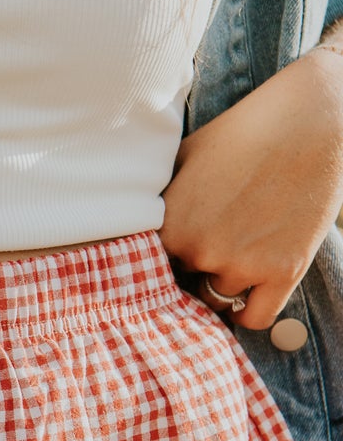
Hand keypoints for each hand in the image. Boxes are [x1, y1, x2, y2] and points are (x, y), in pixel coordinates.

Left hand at [159, 45, 342, 330]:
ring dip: (225, 281)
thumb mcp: (182, 158)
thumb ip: (158, 201)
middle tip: (216, 241)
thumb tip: (132, 223)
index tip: (173, 251)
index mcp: (169, 226)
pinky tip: (248, 298)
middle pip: (184, 283)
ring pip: (219, 297)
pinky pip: (256, 318)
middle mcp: (200, 251)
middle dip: (195, 266)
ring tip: (239, 248)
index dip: (163, 258)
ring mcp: (242, 265)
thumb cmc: (242, 132)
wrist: (308, 123)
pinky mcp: (283, 272)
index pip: (149, 267)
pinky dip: (249, 313)